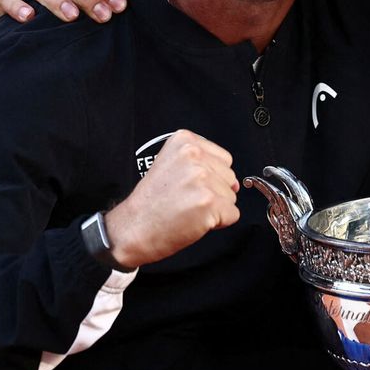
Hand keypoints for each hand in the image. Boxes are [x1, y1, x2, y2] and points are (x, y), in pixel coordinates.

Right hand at [103, 131, 239, 266]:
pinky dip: (218, 223)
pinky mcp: (208, 202)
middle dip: (214, 192)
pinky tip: (194, 220)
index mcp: (184, 141)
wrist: (132, 229)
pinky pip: (232, 215)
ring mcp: (201, 178)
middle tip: (186, 200)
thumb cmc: (150, 203)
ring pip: (232, 197)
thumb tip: (236, 183)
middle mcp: (193, 156)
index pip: (223, 159)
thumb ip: (204, 166)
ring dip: (215, 208)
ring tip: (187, 209)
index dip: (210, 178)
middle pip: (230, 177)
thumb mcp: (172, 166)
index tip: (188, 186)